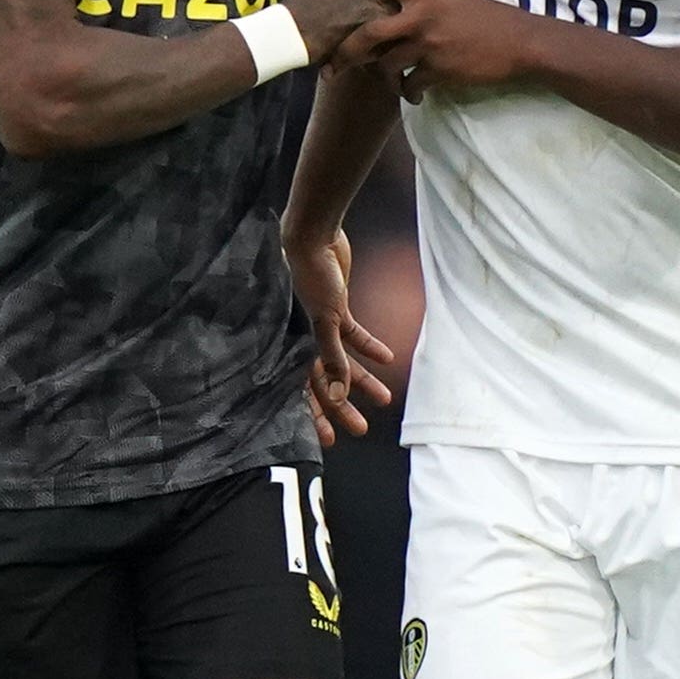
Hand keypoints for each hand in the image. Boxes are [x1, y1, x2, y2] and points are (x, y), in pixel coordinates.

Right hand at [283, 224, 399, 449]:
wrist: (312, 239)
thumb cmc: (309, 278)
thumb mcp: (324, 322)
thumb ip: (331, 358)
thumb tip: (338, 394)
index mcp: (292, 347)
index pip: (303, 391)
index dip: (316, 416)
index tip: (330, 439)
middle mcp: (303, 341)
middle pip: (325, 382)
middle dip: (342, 407)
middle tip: (361, 429)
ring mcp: (321, 326)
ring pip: (343, 363)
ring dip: (363, 381)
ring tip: (384, 399)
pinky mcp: (336, 309)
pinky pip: (354, 335)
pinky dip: (369, 347)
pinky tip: (387, 359)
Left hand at [333, 0, 531, 96]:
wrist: (522, 43)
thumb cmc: (489, 18)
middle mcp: (421, 13)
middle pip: (367, 34)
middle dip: (344, 54)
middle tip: (329, 68)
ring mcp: (428, 42)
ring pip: (386, 65)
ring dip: (383, 78)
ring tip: (387, 83)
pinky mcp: (438, 69)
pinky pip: (410, 85)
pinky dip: (408, 92)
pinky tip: (412, 94)